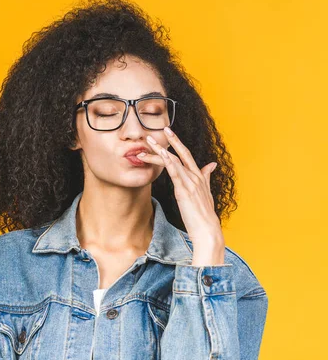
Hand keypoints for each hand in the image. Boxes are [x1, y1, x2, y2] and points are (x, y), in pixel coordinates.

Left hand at [136, 126, 225, 265]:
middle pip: (183, 153)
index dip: (178, 143)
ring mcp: (190, 182)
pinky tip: (161, 154)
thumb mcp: (206, 193)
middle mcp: (196, 176)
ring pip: (175, 161)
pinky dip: (168, 161)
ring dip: (160, 150)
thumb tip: (212, 164)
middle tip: (162, 128)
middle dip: (172, 140)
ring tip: (148, 142)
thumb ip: (206, 177)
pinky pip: (175, 172)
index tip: (169, 134)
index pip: (187, 155)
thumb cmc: (204, 215)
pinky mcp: (184, 190)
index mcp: (199, 176)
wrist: (207, 230)